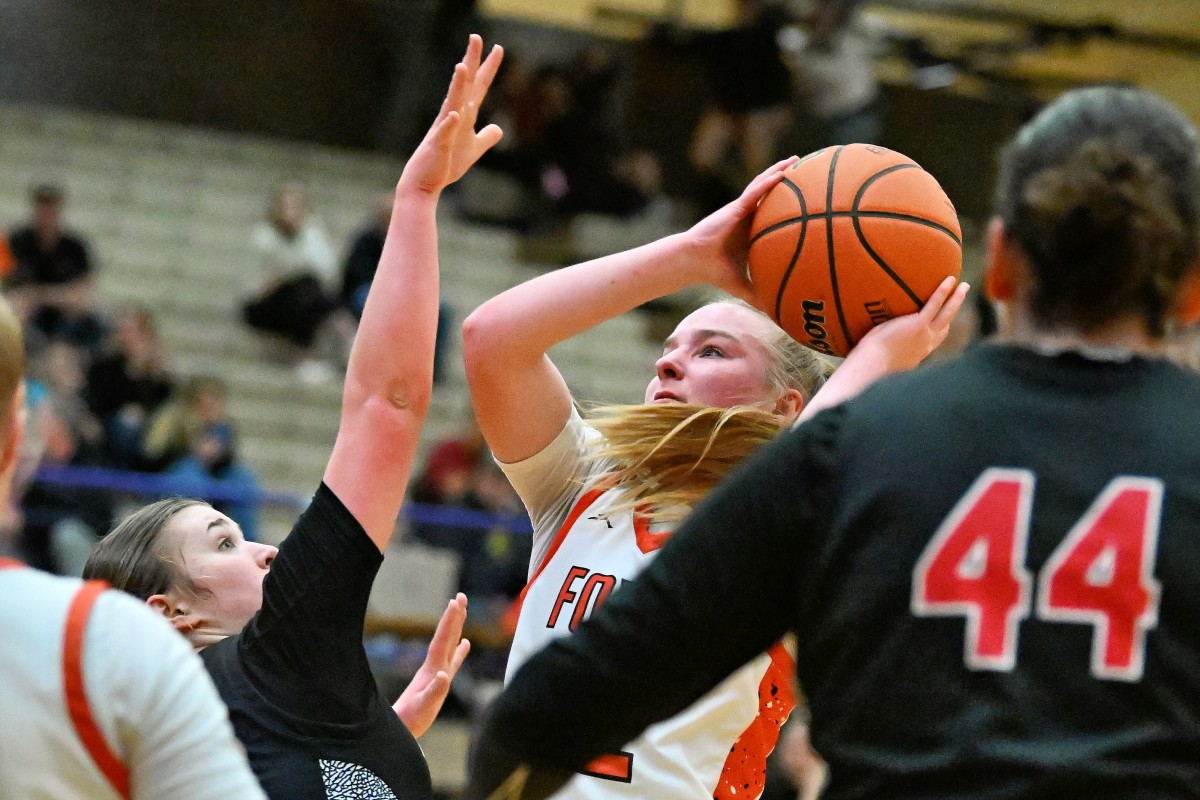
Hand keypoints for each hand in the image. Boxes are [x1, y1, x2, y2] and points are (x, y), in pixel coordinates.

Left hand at [393, 593, 470, 737]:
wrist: (401, 728)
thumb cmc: (410, 720)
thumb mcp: (422, 708)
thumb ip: (433, 692)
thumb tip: (444, 675)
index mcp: (432, 670)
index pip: (442, 641)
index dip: (449, 622)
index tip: (455, 602)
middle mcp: (435, 667)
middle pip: (446, 637)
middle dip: (454, 617)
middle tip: (461, 596)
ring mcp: (437, 673)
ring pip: (450, 645)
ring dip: (456, 628)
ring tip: (463, 611)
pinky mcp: (440, 682)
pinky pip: (454, 661)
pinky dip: (460, 651)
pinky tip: (466, 644)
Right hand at [400, 35, 503, 195]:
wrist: (425, 183)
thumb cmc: (446, 164)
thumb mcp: (472, 150)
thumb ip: (485, 137)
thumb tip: (499, 129)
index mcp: (463, 116)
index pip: (478, 88)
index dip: (488, 69)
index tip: (498, 48)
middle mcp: (453, 116)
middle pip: (464, 86)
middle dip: (471, 62)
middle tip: (476, 38)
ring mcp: (444, 130)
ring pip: (452, 104)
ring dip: (457, 87)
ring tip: (462, 67)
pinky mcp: (438, 147)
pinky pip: (444, 134)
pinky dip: (449, 124)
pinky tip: (455, 115)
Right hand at [681, 155, 799, 302]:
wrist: (695, 262)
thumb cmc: (715, 271)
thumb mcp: (743, 286)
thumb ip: (759, 296)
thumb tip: (775, 316)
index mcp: (752, 229)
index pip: (774, 211)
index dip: (790, 202)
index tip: (809, 197)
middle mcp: (748, 215)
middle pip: (772, 192)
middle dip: (789, 179)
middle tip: (809, 169)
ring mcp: (741, 209)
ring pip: (764, 185)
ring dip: (780, 171)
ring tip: (797, 160)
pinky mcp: (735, 208)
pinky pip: (755, 192)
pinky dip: (769, 182)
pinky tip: (783, 173)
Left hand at [855, 276, 969, 371]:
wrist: (871, 365)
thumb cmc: (869, 363)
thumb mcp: (883, 357)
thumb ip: (886, 350)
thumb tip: (872, 344)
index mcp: (918, 353)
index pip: (936, 339)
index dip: (943, 328)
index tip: (948, 320)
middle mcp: (926, 345)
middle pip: (946, 325)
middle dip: (955, 310)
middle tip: (961, 296)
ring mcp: (925, 335)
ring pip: (947, 314)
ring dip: (957, 299)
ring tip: (964, 285)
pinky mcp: (918, 326)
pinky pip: (934, 305)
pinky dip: (943, 292)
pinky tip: (949, 280)